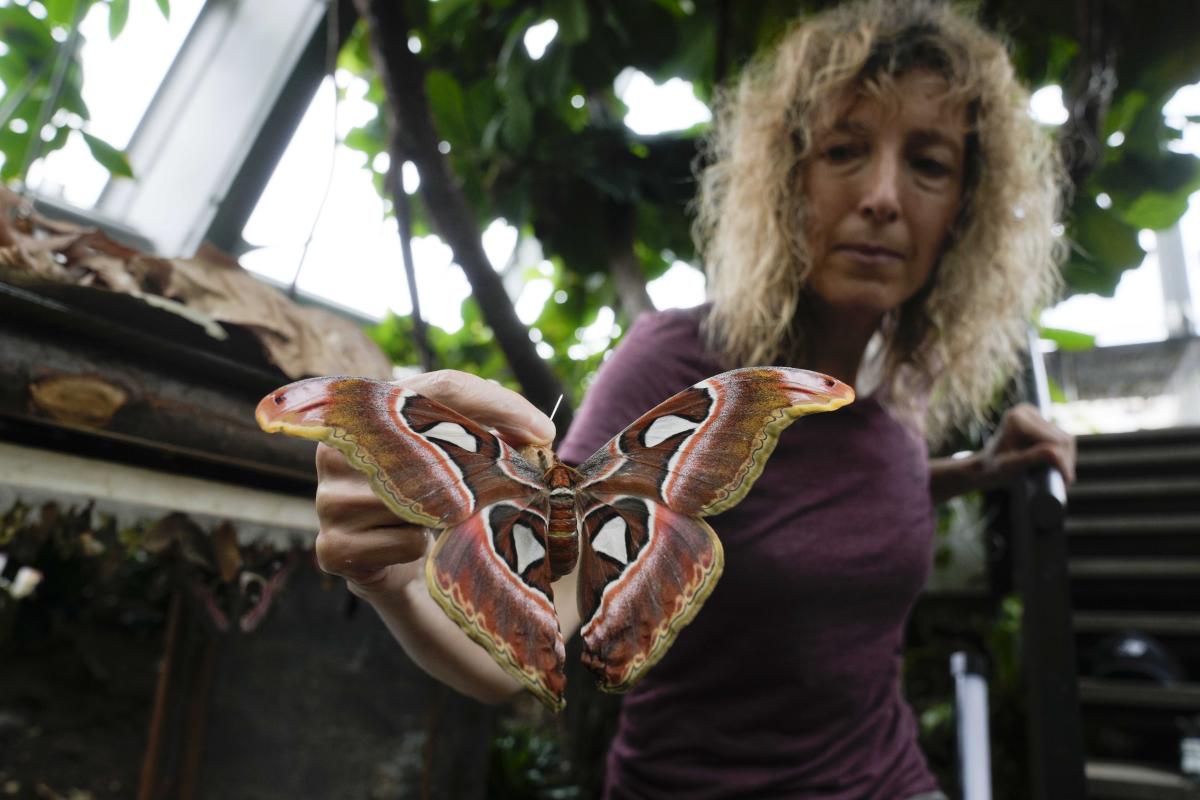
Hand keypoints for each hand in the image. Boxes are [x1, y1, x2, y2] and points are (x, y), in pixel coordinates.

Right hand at [313, 370, 555, 596]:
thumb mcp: (455, 455)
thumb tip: (540, 432)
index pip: (441, 387)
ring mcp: (329, 499)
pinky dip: (422, 548)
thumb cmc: (429, 496)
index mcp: (365, 410)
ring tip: (440, 519)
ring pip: (414, 501)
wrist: (391, 564)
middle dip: (478, 467)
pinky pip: (403, 543)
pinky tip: (416, 548)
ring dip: (446, 514)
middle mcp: (337, 447)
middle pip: (426, 444)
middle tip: (511, 485)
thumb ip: (488, 427)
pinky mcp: (334, 548)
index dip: (497, 404)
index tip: (545, 431)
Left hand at [977, 402, 1075, 488]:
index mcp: (1017, 419)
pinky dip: (1065, 453)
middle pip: (1061, 438)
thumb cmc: (992, 469)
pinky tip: (1063, 466)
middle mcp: (1026, 411)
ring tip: (1065, 476)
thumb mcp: (1009, 466)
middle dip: (1067, 460)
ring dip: (1068, 457)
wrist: (984, 466)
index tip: (1066, 480)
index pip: (1052, 440)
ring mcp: (1033, 414)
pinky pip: (1061, 437)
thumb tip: (1057, 454)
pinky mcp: (1039, 421)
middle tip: (1067, 481)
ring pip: (1064, 438)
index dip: (1062, 460)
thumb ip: (1030, 458)